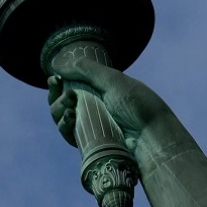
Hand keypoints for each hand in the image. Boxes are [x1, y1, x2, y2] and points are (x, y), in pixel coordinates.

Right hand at [47, 57, 172, 152]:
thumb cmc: (138, 106)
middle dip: (56, 96)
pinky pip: (68, 134)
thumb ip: (87, 70)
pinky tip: (70, 118)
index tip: (55, 78)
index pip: (70, 85)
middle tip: (67, 94)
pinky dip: (64, 126)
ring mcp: (91, 125)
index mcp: (100, 91)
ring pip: (61, 117)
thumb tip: (58, 64)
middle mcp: (93, 107)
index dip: (58, 82)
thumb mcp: (114, 81)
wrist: (152, 135)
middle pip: (61, 101)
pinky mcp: (89, 142)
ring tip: (70, 108)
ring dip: (58, 110)